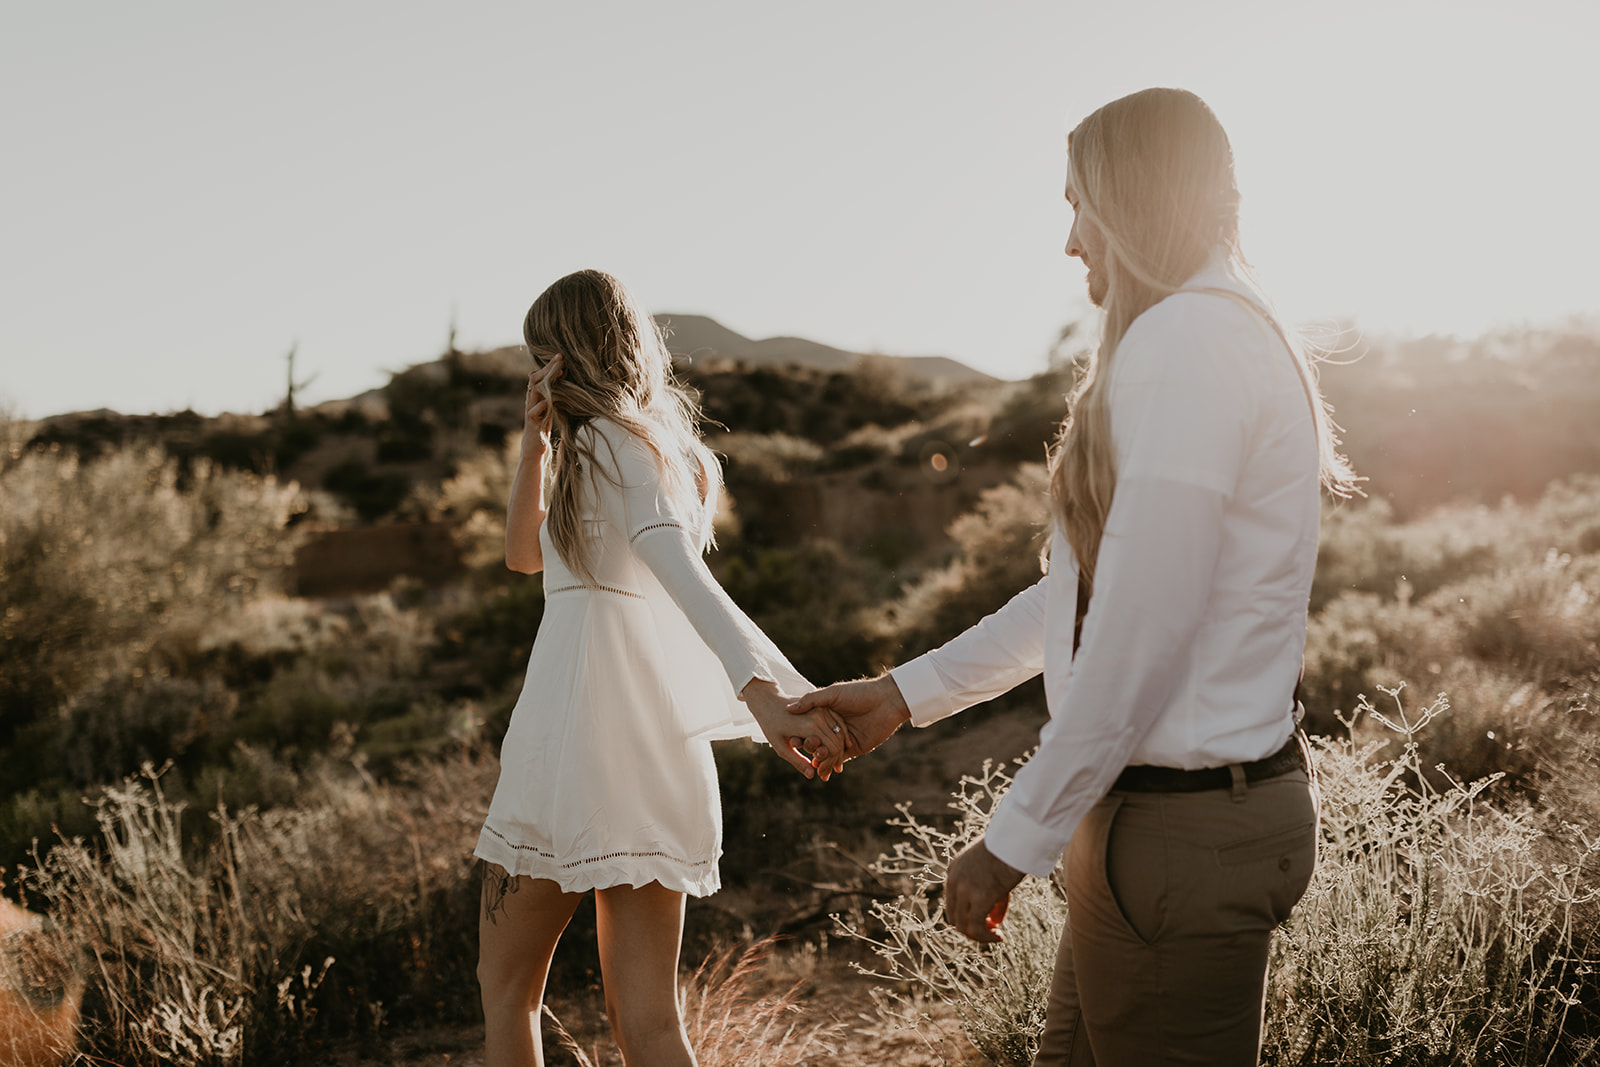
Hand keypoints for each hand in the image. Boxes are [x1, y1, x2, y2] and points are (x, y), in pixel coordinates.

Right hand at [523, 356, 562, 454]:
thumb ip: (551, 396)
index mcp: (535, 398)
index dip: (548, 367)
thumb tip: (560, 381)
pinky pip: (533, 412)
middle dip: (547, 368)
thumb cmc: (542, 428)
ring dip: (545, 381)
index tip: (560, 358)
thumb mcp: (548, 409)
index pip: (539, 377)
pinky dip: (541, 406)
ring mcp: (530, 412)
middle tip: (559, 358)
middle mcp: (531, 402)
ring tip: (557, 373)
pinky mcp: (532, 424)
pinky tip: (548, 402)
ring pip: (533, 391)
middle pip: (535, 380)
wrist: (534, 449)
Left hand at [742, 679, 843, 779]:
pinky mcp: (823, 705)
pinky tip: (841, 746)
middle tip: (833, 771)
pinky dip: (842, 734)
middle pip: (838, 741)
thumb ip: (798, 761)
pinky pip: (838, 721)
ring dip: (841, 747)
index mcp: (809, 727)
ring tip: (836, 762)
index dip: (830, 764)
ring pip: (840, 731)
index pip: (832, 748)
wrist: (769, 701)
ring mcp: (822, 709)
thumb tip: (811, 775)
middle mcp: (819, 716)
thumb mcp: (781, 748)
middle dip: (836, 758)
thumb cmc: (771, 726)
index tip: (824, 774)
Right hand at [786, 674, 910, 779]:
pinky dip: (831, 764)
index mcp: (827, 713)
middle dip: (808, 748)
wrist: (887, 701)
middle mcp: (834, 726)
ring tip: (811, 764)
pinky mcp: (855, 748)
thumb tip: (789, 709)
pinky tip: (822, 768)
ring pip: (827, 752)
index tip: (791, 739)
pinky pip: (840, 759)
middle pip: (817, 740)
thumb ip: (811, 701)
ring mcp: (844, 738)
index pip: (808, 725)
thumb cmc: (859, 692)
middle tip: (800, 752)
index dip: (800, 732)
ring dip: (819, 759)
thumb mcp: (832, 694)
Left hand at [944, 837, 1023, 943]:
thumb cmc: (1009, 850)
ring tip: (996, 936)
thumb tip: (995, 921)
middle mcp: (953, 880)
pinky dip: (986, 937)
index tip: (986, 918)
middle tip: (990, 929)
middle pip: (953, 916)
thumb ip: (991, 895)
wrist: (1015, 839)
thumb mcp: (993, 870)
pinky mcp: (979, 899)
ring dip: (979, 936)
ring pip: (963, 926)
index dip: (966, 914)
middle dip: (970, 927)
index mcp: (953, 869)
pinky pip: (977, 928)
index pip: (951, 901)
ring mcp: (964, 890)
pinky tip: (999, 937)